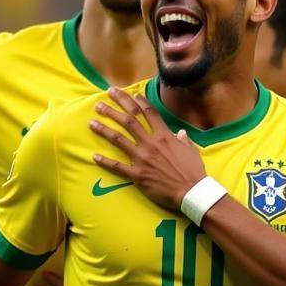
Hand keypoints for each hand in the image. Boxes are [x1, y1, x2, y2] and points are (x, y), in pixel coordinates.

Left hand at [90, 88, 205, 210]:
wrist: (191, 191)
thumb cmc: (193, 171)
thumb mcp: (191, 150)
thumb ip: (183, 140)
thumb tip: (181, 133)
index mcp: (164, 136)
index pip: (149, 113)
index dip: (138, 101)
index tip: (129, 93)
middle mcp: (151, 143)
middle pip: (129, 121)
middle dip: (113, 109)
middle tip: (100, 102)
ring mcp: (142, 159)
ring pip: (119, 139)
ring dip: (104, 129)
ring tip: (92, 122)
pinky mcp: (137, 175)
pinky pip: (117, 167)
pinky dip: (105, 161)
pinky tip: (94, 156)